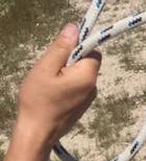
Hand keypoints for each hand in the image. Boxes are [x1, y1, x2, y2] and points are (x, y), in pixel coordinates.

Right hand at [14, 25, 100, 154]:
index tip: (60, 53)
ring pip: (80, 74)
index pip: (93, 51)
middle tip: (50, 70)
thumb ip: (61, 48)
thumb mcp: (46, 68)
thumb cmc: (38, 100)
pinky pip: (77, 86)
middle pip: (87, 62)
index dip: (78, 47)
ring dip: (66, 73)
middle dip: (70, 60)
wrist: (37, 133)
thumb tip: (74, 28)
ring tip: (49, 84)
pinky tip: (52, 93)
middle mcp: (93, 88)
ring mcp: (89, 99)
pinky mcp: (82, 106)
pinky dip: (66, 84)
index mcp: (88, 76)